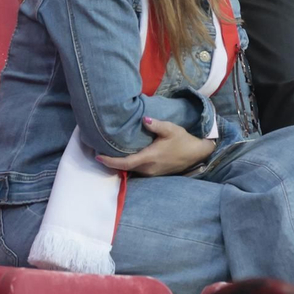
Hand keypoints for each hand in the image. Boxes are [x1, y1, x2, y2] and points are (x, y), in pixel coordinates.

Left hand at [95, 117, 213, 176]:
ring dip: (120, 164)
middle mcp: (148, 169)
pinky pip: (137, 171)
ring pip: (131, 170)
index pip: (124, 163)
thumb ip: (157, 124)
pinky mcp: (154, 174)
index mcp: (149, 158)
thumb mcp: (171, 129)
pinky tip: (126, 156)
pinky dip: (129, 165)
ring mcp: (151, 173)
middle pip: (124, 168)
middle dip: (111, 162)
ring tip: (110, 152)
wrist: (196, 154)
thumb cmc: (183, 140)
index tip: (97, 156)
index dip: (109, 161)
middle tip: (100, 151)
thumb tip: (144, 119)